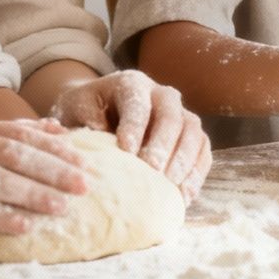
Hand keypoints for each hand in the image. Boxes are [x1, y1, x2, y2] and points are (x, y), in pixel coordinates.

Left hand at [48, 69, 211, 202]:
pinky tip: (185, 195)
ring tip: (171, 185)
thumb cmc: (85, 112)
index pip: (138, 102)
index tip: (126, 151)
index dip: (135, 126)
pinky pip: (203, 151)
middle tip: (153, 169)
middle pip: (171, 115)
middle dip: (164, 143)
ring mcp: (180, 114)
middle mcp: (161, 94)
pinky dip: (197, 172)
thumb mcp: (75, 110)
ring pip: (193, 131)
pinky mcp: (190, 136)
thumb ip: (84, 122)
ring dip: (184, 159)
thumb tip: (96, 140)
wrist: (98, 111)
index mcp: (132, 83)